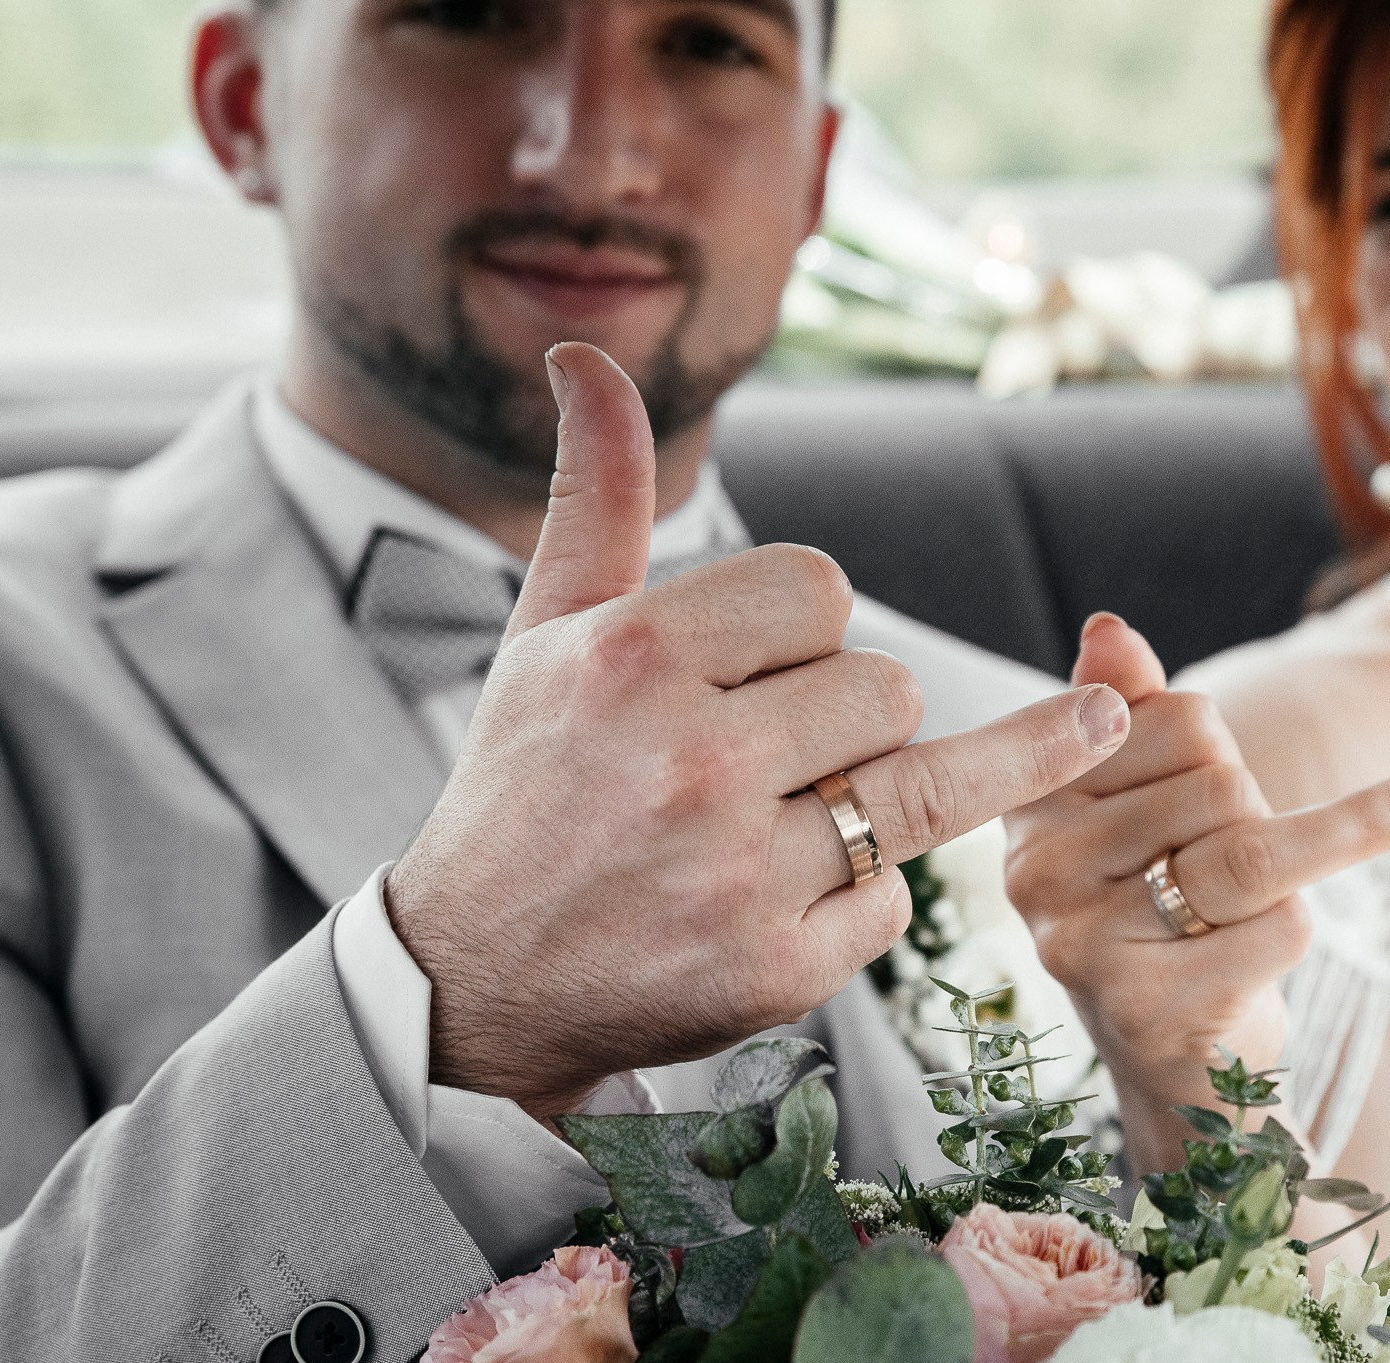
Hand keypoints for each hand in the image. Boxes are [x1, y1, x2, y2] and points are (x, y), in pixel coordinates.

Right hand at [386, 344, 1130, 1122]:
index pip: (822, 590)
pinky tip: (775, 906)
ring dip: (883, 796)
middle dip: (847, 719)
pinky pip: (894, 901)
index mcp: (632, 657)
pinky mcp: (775, 971)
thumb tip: (586, 355)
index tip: (750, 674)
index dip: (803, 632)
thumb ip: (591, 494)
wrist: (471, 979)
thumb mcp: (544, 637)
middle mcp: (688, 760)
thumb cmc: (523, 791)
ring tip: (892, 786)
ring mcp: (737, 873)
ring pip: (917, 790)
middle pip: (886, 688)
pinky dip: (856, 904)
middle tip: (763, 760)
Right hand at [1004, 614, 1389, 1172]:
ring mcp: (1086, 943)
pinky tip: (1257, 962)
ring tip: (1255, 909)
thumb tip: (1110, 629)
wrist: (1182, 1064)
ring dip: (1290, 871)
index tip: (1196, 807)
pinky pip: (1284, 924)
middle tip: (1214, 882)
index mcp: (1030, 808)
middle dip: (1254, 819)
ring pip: (1254, 847)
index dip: (1217, 758)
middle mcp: (1038, 872)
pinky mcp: (1150, 1008)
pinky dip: (1296, 935)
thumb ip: (1132, 714)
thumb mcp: (1146, 808)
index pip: (1176, 717)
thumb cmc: (1171, 916)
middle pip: (1223, 783)